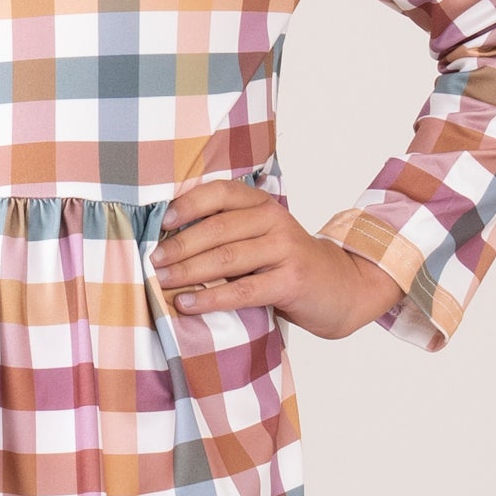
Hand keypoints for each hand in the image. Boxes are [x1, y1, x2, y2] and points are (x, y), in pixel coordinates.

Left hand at [149, 179, 405, 340]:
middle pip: (218, 227)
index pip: (221, 192)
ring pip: (227, 257)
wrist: (342, 287)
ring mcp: (285, 250)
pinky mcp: (291, 281)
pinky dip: (210, 298)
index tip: (162, 222)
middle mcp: (274, 220)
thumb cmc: (287, 264)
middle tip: (154, 260)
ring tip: (163, 280)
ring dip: (189, 270)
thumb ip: (228, 232)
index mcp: (262, 204)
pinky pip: (242, 290)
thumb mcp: (262, 237)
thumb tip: (168, 241)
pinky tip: (187, 303)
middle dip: (181, 245)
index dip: (189, 204)